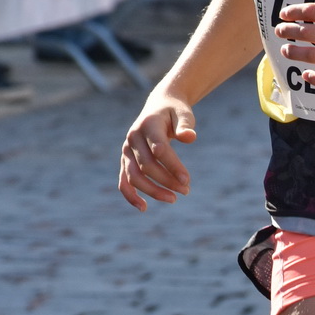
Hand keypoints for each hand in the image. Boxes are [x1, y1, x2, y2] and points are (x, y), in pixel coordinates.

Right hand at [119, 92, 196, 209]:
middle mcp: (133, 137)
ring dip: (153, 191)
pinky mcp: (125, 160)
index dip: (173, 166)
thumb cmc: (175, 112)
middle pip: (147, 165)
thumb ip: (185, 125)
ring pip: (134, 176)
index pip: (159, 149)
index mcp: (148, 124)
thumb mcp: (183, 114)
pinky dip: (130, 195)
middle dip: (167, 180)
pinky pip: (124, 180)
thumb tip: (190, 137)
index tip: (187, 180)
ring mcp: (127, 149)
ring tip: (173, 198)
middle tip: (187, 190)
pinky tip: (144, 208)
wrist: (159, 106)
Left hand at [276, 0, 314, 89]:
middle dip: (289, 31)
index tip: (284, 14)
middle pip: (308, 33)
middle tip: (279, 31)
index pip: (313, 11)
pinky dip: (314, 78)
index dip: (294, 11)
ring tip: (286, 51)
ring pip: (312, 56)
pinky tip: (306, 75)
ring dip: (295, 53)